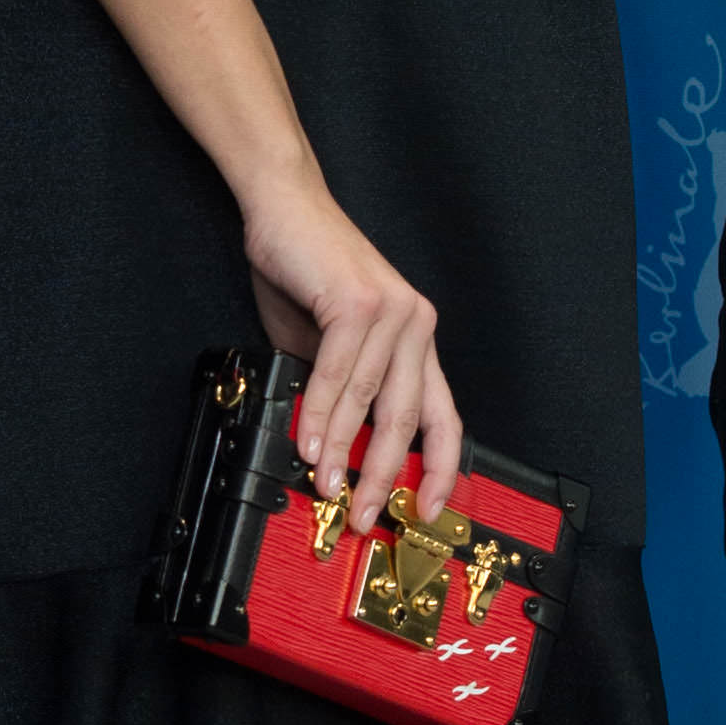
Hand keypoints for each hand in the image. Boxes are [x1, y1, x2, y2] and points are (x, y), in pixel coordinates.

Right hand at [241, 163, 460, 530]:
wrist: (283, 208)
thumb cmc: (304, 273)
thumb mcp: (324, 344)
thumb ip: (336, 390)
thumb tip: (328, 449)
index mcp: (417, 339)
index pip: (442, 416)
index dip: (440, 468)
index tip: (429, 510)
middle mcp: (417, 325)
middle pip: (409, 418)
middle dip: (386, 476)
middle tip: (367, 515)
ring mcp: (393, 312)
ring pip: (371, 400)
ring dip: (344, 452)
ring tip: (327, 487)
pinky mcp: (360, 302)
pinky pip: (340, 373)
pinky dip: (322, 413)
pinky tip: (310, 442)